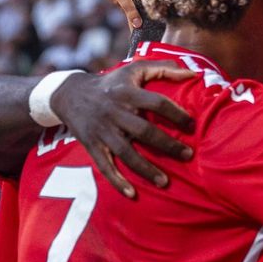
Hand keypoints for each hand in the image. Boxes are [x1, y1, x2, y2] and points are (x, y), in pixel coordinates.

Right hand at [49, 63, 197, 197]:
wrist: (70, 93)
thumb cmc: (112, 82)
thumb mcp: (134, 68)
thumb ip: (163, 67)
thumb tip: (192, 73)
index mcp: (127, 92)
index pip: (156, 102)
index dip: (176, 113)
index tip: (192, 125)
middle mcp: (115, 112)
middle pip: (144, 131)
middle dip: (167, 145)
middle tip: (188, 155)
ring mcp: (102, 131)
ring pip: (126, 153)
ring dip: (146, 169)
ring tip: (165, 182)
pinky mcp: (92, 146)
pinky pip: (105, 167)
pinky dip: (117, 181)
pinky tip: (132, 194)